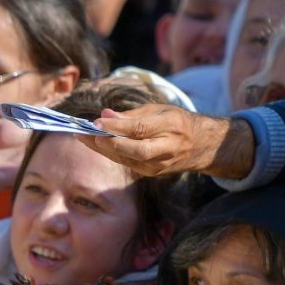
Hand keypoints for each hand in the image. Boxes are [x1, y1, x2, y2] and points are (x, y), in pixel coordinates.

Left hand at [78, 105, 253, 178]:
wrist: (202, 146)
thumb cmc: (176, 122)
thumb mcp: (159, 110)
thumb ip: (131, 115)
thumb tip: (105, 115)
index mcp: (172, 126)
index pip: (141, 128)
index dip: (117, 127)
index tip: (96, 122)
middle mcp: (168, 148)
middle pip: (135, 150)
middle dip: (108, 143)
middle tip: (84, 134)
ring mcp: (160, 165)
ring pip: (127, 159)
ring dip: (102, 149)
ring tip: (82, 137)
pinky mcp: (152, 173)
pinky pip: (127, 163)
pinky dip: (110, 154)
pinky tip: (95, 144)